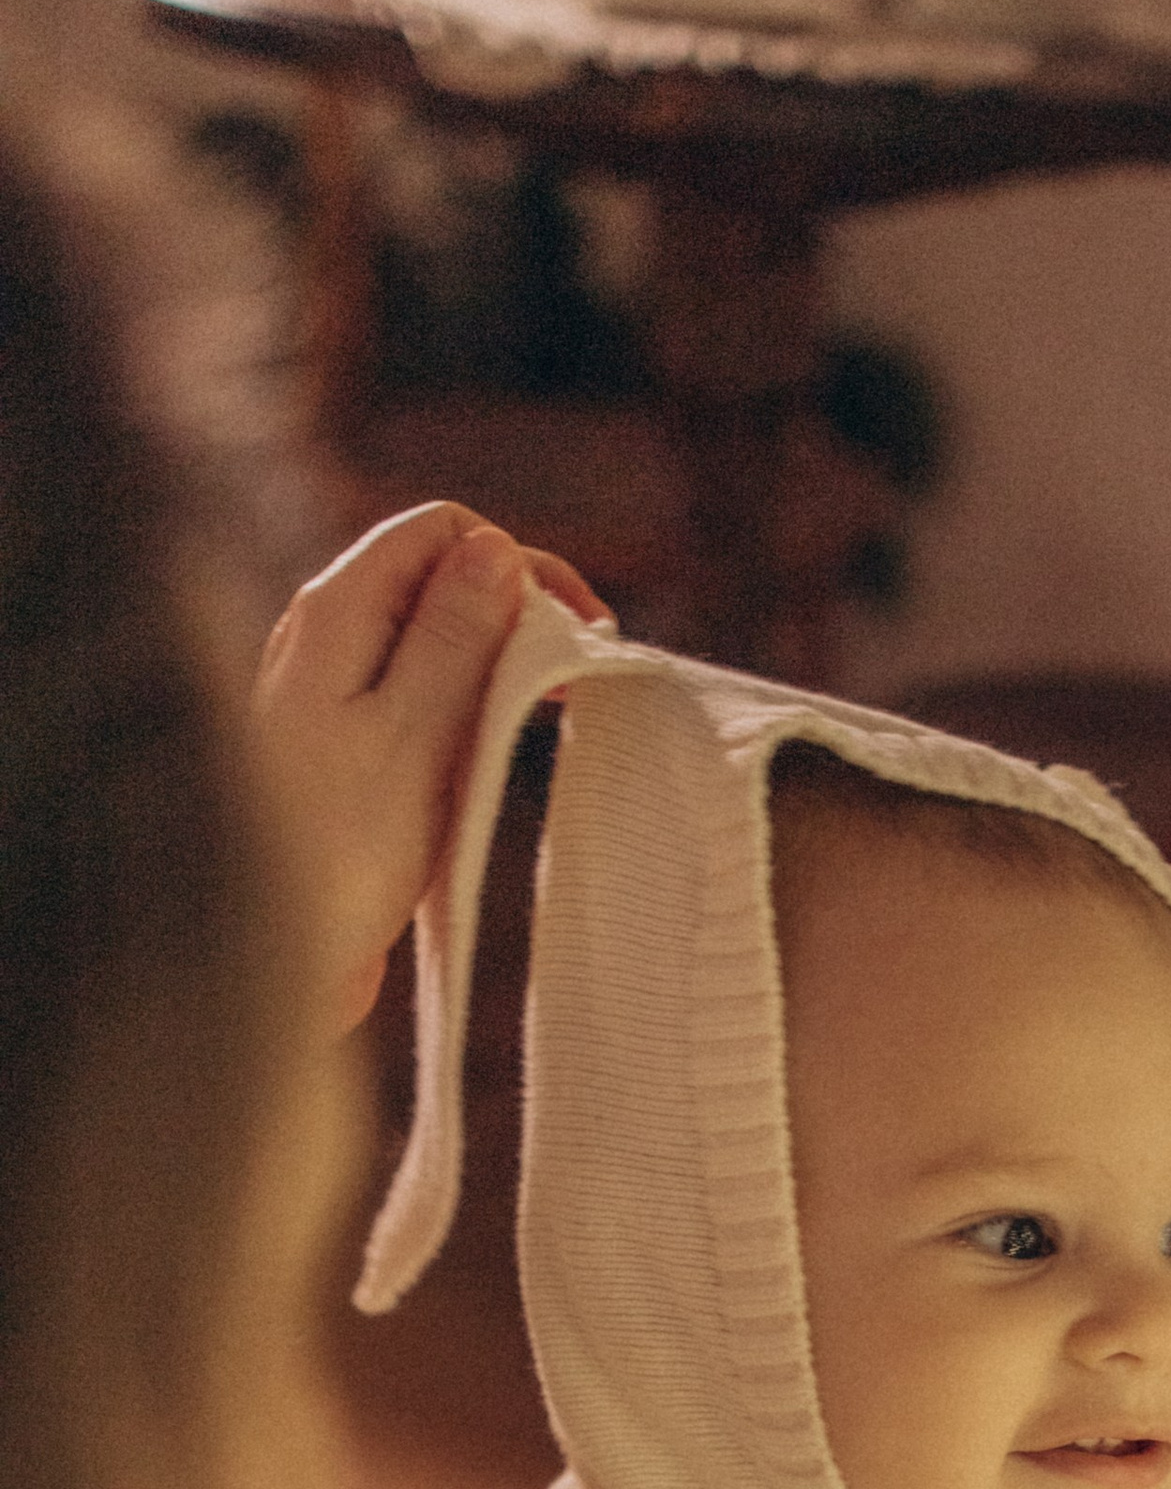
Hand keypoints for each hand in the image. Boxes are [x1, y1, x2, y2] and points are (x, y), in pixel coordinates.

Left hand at [250, 504, 610, 1034]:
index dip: (520, 566)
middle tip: (580, 676)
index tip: (582, 631)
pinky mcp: (345, 749)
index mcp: (337, 611)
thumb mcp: (414, 732)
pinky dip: (468, 707)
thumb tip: (496, 552)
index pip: (440, 531)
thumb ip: (453, 636)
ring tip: (552, 713)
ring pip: (431, 639)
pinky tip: (498, 748)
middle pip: (436, 578)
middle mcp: (326, 635)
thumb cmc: (338, 850)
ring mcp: (331, 691)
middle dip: (516, 612)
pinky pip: (418, 696)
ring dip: (498, 663)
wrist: (271, 957)